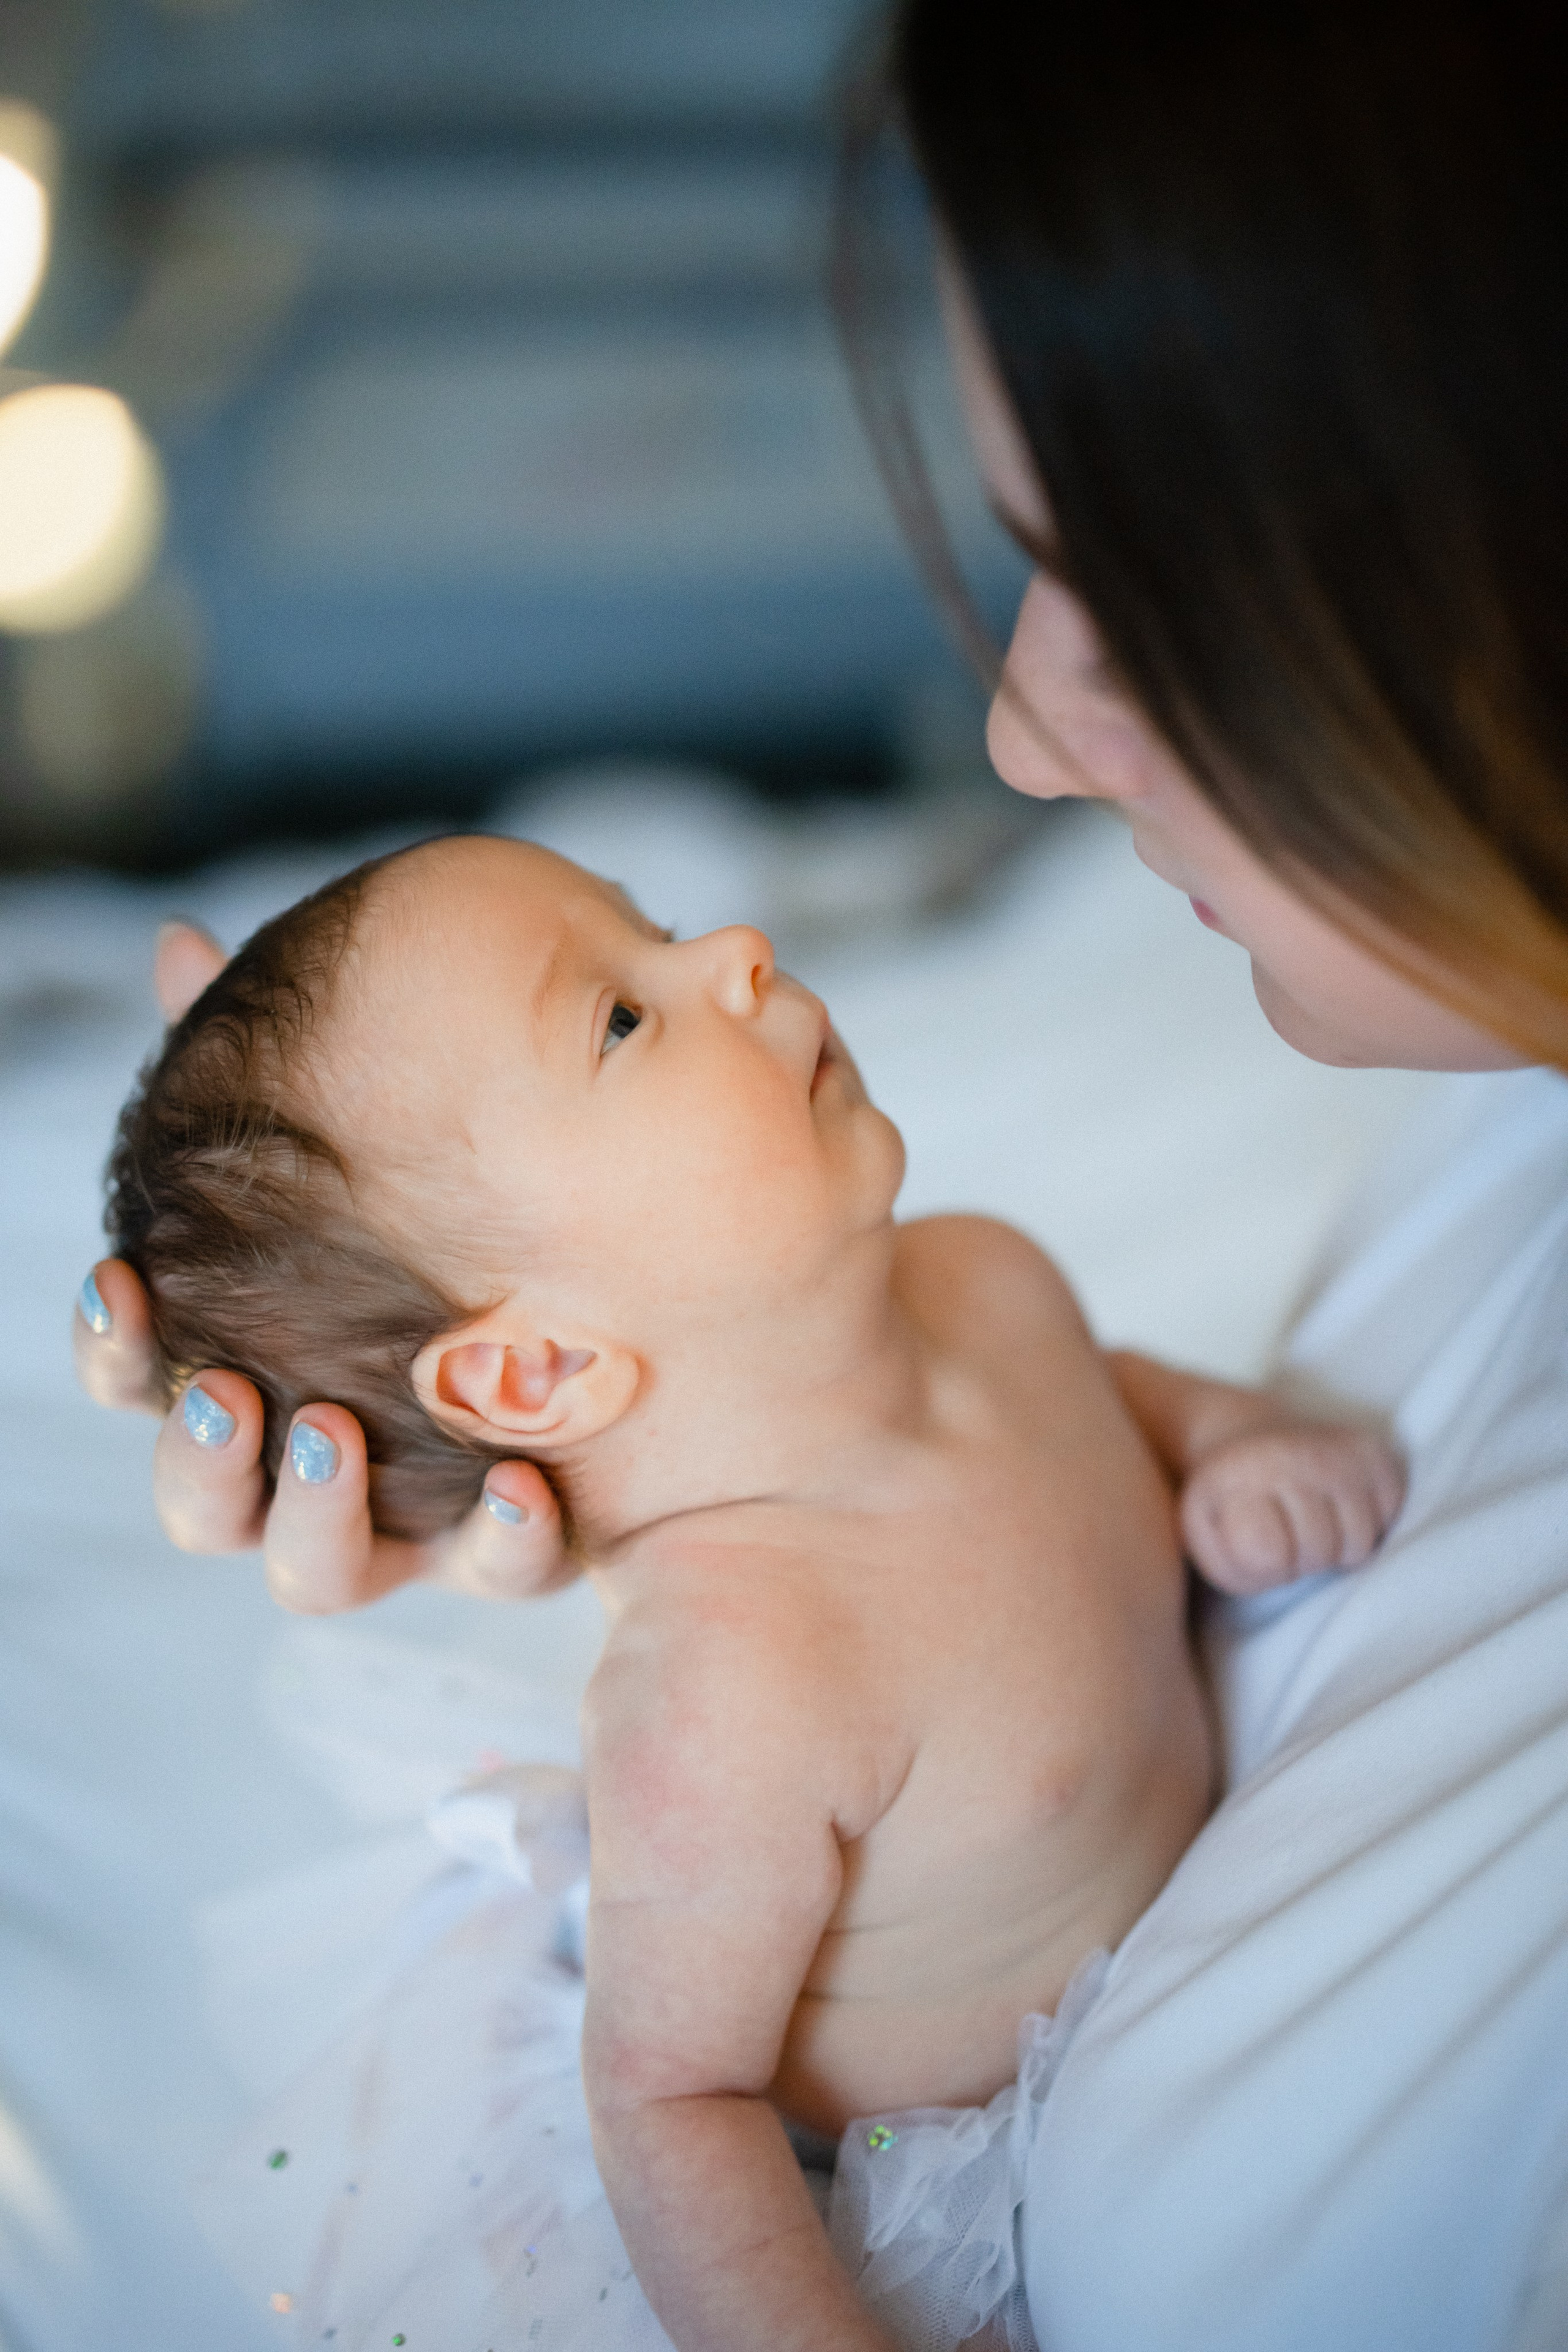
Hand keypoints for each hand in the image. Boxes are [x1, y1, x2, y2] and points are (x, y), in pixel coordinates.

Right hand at [72, 922, 573, 1612]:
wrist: (636, 1305)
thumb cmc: (451, 1215)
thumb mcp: (370, 1133)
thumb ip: (271, 1063)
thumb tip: (180, 944)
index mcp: (258, 1364)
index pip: (147, 1375)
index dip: (118, 1346)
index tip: (119, 1281)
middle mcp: (317, 1457)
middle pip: (209, 1505)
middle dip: (201, 1460)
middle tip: (228, 1395)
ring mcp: (410, 1514)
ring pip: (320, 1568)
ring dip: (311, 1516)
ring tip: (332, 1432)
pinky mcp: (515, 1537)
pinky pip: (501, 1567)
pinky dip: (500, 1540)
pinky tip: (521, 1483)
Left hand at [1179, 1422, 1406, 1596]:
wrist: (1253, 1442)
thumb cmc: (1231, 1507)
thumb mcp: (1208, 1540)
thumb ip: (1232, 1564)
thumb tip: (1276, 1558)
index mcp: (1238, 1475)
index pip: (1268, 1552)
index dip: (1268, 1563)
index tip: (1258, 1540)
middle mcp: (1290, 1455)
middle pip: (1320, 1551)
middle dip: (1305, 1558)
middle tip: (1290, 1534)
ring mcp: (1337, 1452)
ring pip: (1360, 1543)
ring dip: (1339, 1548)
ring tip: (1314, 1524)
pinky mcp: (1373, 1453)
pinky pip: (1389, 1519)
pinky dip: (1369, 1526)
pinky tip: (1340, 1508)